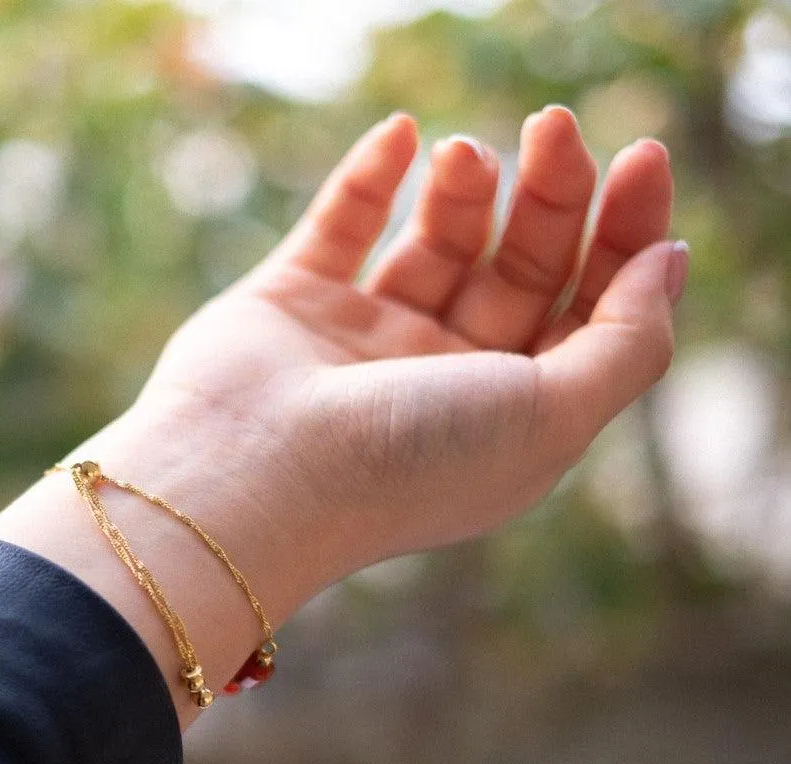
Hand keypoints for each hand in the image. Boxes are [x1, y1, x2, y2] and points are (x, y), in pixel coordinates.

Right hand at [0, 109, 681, 724]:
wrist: (252, 477)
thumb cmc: (407, 461)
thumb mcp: (554, 415)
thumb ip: (628, 341)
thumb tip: (670, 259)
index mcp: (511, 412)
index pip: (589, 308)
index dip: (624, 234)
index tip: (637, 159)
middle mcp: (442, 377)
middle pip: (522, 265)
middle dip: (551, 194)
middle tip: (553, 128)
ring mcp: (364, 340)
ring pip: (437, 241)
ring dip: (465, 187)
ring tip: (467, 155)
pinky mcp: (291, 305)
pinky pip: (340, 226)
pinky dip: (371, 176)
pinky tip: (400, 135)